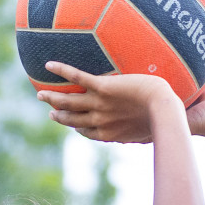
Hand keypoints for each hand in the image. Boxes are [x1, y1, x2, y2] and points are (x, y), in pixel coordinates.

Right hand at [37, 62, 177, 142]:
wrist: (163, 108)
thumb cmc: (161, 121)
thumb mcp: (145, 134)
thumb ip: (136, 136)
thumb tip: (138, 139)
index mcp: (109, 134)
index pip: (87, 132)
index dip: (76, 127)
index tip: (70, 123)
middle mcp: (100, 121)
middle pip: (72, 119)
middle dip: (58, 116)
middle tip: (48, 111)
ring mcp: (99, 104)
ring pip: (69, 102)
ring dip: (53, 99)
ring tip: (40, 95)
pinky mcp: (102, 87)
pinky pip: (77, 78)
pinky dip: (62, 71)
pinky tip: (49, 65)